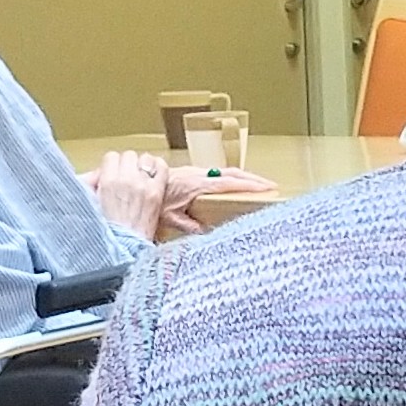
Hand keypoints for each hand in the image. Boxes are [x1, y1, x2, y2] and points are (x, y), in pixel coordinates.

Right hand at [84, 149, 168, 240]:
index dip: (112, 165)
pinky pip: (162, 166)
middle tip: (127, 178)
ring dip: (143, 166)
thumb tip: (95, 175)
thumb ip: (91, 185)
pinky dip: (159, 168)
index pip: (111, 157)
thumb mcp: (91, 205)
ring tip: (141, 179)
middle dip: (127, 165)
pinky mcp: (157, 192)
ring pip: (145, 158)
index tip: (113, 174)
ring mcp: (144, 184)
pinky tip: (154, 176)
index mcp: (107, 182)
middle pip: (128, 155)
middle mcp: (126, 179)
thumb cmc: (109, 231)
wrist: (127, 248)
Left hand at [153, 156, 271, 240]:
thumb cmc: (151, 203)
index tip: (267, 187)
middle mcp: (198, 175)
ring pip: (224, 172)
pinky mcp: (191, 175)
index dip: (249, 185)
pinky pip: (215, 174)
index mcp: (197, 184)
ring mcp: (195, 173)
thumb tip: (208, 233)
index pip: (229, 183)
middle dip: (252, 178)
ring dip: (242, 177)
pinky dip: (229, 178)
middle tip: (270, 185)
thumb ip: (189, 225)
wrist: (134, 186)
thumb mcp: (170, 218)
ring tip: (258, 184)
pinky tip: (234, 184)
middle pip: (231, 173)